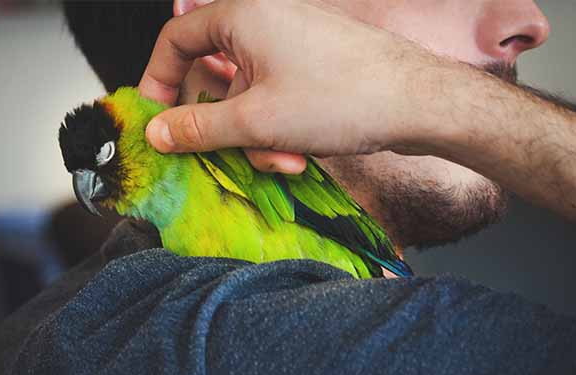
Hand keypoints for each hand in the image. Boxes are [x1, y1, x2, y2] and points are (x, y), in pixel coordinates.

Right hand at [139, 0, 455, 172]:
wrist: (421, 103)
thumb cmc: (340, 99)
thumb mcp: (256, 122)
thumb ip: (197, 129)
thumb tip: (157, 133)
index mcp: (244, 15)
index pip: (176, 39)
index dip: (158, 80)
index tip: (155, 119)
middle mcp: (267, 21)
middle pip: (214, 76)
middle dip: (223, 126)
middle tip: (230, 155)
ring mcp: (294, 45)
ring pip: (249, 98)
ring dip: (257, 137)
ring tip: (284, 159)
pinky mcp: (314, 68)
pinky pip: (277, 100)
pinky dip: (280, 130)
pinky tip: (302, 153)